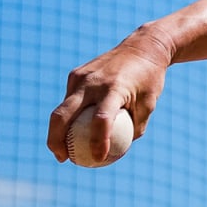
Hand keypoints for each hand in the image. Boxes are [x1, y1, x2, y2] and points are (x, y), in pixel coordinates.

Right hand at [47, 27, 171, 162]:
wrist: (142, 47)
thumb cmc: (149, 80)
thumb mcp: (149, 104)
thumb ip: (134, 128)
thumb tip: (118, 152)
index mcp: (115, 88)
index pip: (102, 119)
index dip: (98, 141)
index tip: (98, 159)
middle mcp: (92, 82)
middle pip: (63, 115)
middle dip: (56, 140)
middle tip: (62, 158)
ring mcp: (80, 76)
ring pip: (61, 108)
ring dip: (57, 131)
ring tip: (62, 150)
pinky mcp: (75, 74)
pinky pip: (69, 99)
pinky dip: (68, 116)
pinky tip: (70, 130)